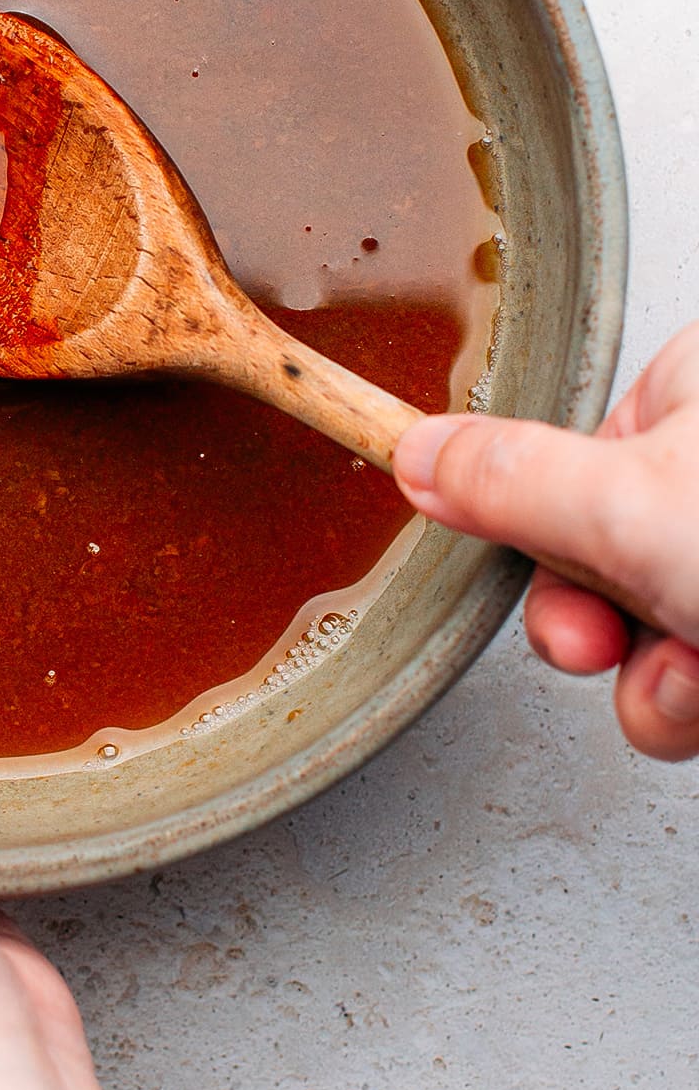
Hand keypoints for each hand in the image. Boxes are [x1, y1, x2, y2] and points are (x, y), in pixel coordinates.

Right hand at [393, 321, 698, 760]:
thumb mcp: (627, 505)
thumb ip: (508, 483)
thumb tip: (417, 455)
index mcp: (691, 388)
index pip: (564, 453)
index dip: (539, 524)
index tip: (522, 557)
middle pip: (593, 553)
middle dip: (593, 626)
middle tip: (605, 640)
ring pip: (642, 630)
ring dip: (651, 683)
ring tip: (694, 674)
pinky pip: (688, 673)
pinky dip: (694, 701)